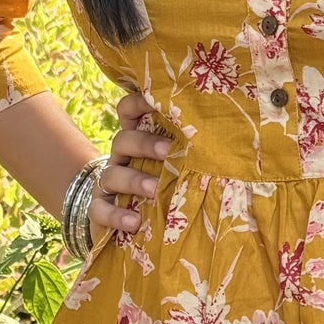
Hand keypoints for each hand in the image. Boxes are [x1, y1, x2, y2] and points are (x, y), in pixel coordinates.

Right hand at [89, 92, 174, 243]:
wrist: (127, 218)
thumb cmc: (162, 184)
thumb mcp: (173, 165)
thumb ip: (187, 151)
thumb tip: (226, 139)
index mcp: (138, 140)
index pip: (128, 111)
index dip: (138, 103)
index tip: (158, 102)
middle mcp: (120, 158)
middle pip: (123, 140)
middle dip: (145, 144)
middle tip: (169, 151)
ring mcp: (107, 183)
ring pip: (111, 174)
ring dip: (134, 180)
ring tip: (155, 190)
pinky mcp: (97, 209)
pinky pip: (98, 209)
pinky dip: (115, 215)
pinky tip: (134, 222)